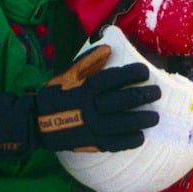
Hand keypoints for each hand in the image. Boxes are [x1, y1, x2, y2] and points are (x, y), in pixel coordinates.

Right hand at [0, 46, 160, 160]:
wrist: (35, 122)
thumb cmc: (56, 94)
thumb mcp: (68, 74)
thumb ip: (88, 62)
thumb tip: (108, 48)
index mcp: (83, 89)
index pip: (110, 79)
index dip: (129, 75)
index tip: (145, 71)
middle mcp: (86, 107)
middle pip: (118, 102)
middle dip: (140, 96)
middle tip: (157, 93)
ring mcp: (88, 127)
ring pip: (117, 124)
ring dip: (138, 120)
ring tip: (155, 117)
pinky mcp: (88, 143)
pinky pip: (110, 143)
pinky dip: (126, 141)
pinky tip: (140, 138)